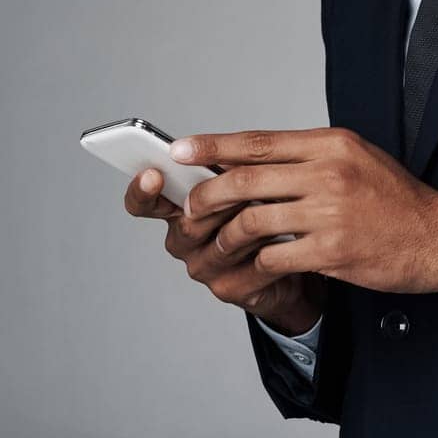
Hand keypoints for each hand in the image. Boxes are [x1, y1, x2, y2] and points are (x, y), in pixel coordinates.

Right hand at [122, 166, 325, 332]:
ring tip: (277, 203)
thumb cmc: (263, 209)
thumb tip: (219, 148)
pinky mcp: (231, 289)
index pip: (143, 202)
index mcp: (177, 207)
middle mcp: (183, 240)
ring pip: (222, 242)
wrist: (294, 254)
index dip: (142, 190)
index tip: (153, 174)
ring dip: (251, 221)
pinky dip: (272, 246)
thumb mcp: (242, 180)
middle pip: (187, 223)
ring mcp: (204, 267)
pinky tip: (289, 233)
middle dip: (218, 202)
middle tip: (246, 183)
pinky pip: (251, 266)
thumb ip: (225, 167)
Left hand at [172, 127, 437, 296]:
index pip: (258, 141)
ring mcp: (329, 211)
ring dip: (228, 234)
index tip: (181, 149)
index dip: (213, 145)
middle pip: (246, 178)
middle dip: (208, 194)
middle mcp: (327, 172)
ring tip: (221, 243)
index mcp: (330, 144)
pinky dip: (257, 262)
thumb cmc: (395, 199)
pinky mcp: (332, 250)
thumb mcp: (356, 158)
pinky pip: (275, 255)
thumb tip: (255, 157)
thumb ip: (310, 156)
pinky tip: (256, 265)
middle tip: (191, 206)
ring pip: (252, 218)